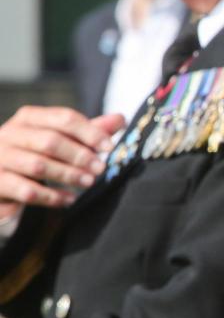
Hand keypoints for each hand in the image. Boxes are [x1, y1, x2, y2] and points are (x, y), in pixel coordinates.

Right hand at [0, 107, 124, 217]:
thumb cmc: (33, 155)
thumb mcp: (58, 140)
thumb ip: (87, 131)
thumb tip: (119, 119)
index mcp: (29, 118)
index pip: (63, 118)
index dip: (89, 132)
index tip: (109, 147)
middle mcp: (9, 133)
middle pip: (50, 141)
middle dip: (80, 156)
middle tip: (100, 168)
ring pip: (38, 165)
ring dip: (68, 175)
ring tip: (88, 182)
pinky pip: (26, 189)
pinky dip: (51, 196)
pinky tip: (69, 199)